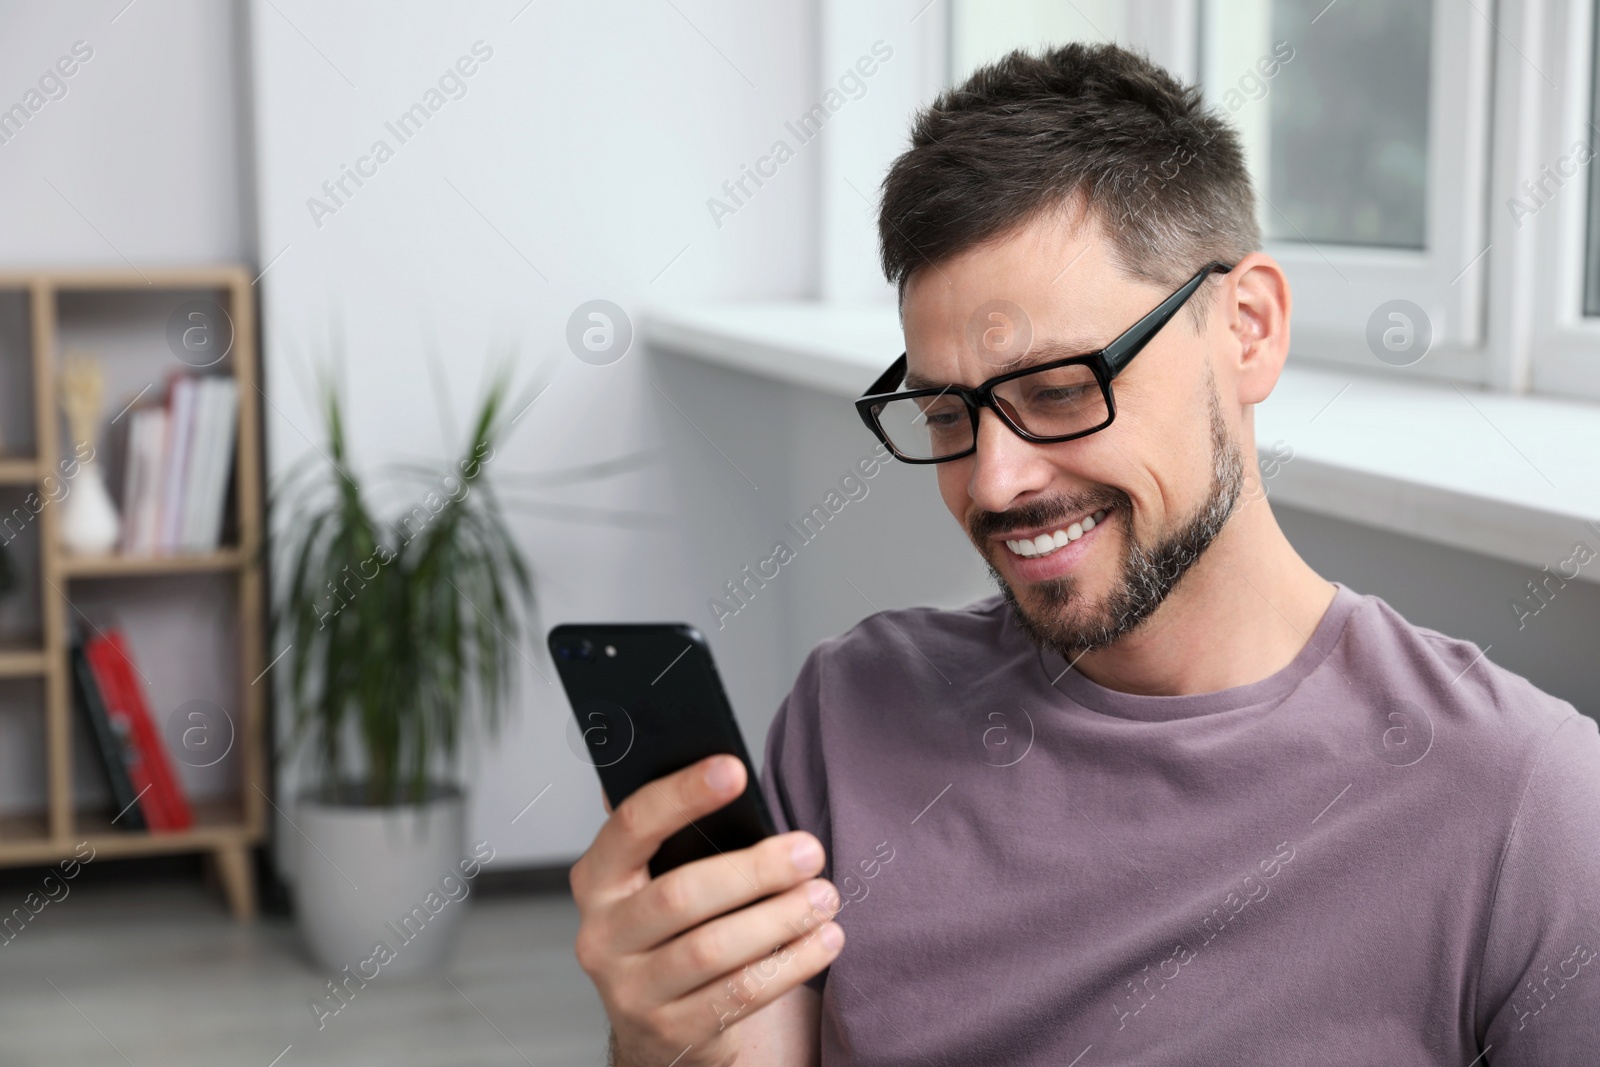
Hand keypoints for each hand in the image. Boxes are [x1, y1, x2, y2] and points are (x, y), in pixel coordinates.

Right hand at [570, 755, 843, 1066]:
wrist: (661, 1024)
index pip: (631, 825)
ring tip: (824, 897)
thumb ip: (679, 834)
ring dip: (780, 918)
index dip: (682, 794)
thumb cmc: (675, 929)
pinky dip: (791, 963)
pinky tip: (824, 940)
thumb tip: (724, 771)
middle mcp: (602, 936)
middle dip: (754, 870)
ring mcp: (632, 991)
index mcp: (598, 879)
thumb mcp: (660, 877)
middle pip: (680, 895)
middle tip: (809, 852)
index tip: (735, 769)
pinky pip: (740, 994)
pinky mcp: (672, 1033)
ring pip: (713, 949)